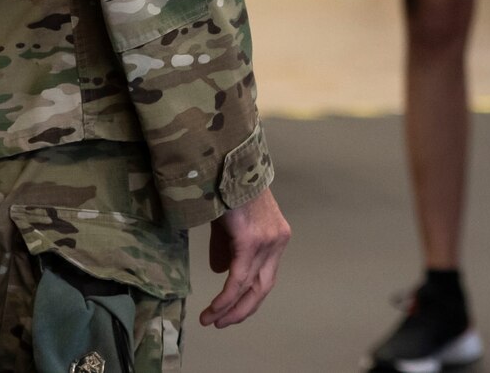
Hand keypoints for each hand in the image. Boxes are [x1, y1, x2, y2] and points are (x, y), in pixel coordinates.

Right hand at [201, 187, 290, 328]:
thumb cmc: (226, 190)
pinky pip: (238, 279)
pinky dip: (225, 298)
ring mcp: (267, 241)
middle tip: (222, 323)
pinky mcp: (251, 241)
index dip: (249, 297)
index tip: (230, 312)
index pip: (266, 276)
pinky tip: (214, 309)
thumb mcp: (231, 224)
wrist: (225, 165)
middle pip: (263, 287)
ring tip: (211, 320)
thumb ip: (229, 247)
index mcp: (276, 236)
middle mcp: (277, 241)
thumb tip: (221, 270)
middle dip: (242, 309)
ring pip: (249, 286)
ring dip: (229, 308)